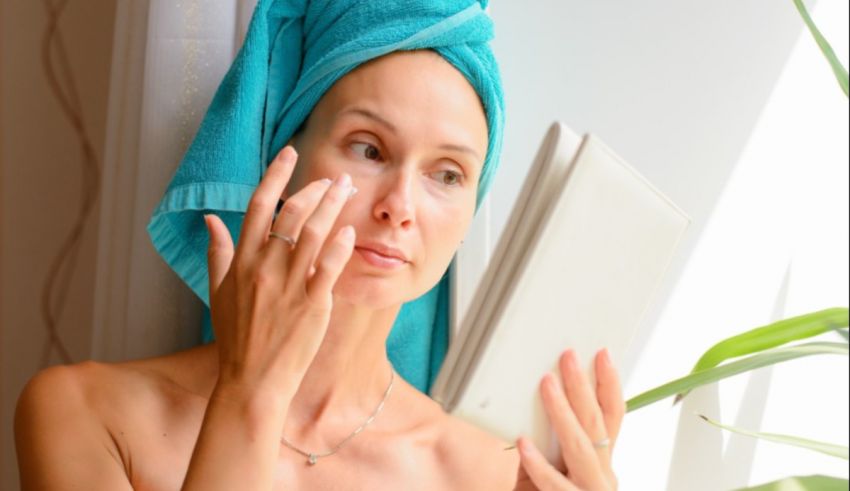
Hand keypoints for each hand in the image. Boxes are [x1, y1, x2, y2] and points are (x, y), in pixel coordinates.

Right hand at [204, 146, 356, 399]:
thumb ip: (217, 253)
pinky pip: (330, 265)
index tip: (290, 153)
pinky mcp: (312, 303)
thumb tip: (209, 219)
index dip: (275, 174)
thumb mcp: (218, 292)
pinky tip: (350, 231)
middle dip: (315, 188)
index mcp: (242, 260)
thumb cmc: (236, 337)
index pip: (258, 204)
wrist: (251, 380)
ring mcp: (289, 284)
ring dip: (333, 205)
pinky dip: (340, 244)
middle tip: (334, 179)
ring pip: (314, 232)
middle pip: (292, 213)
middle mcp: (265, 266)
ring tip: (347, 191)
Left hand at [514, 349, 624, 490]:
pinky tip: (523, 443)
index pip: (612, 416)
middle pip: (597, 424)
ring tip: (546, 385)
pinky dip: (538, 463)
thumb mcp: (552, 471)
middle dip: (582, 386)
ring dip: (562, 412)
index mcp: (602, 462)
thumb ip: (550, 445)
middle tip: (568, 358)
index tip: (603, 355)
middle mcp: (603, 476)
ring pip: (580, 447)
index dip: (609, 384)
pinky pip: (553, 484)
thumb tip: (539, 406)